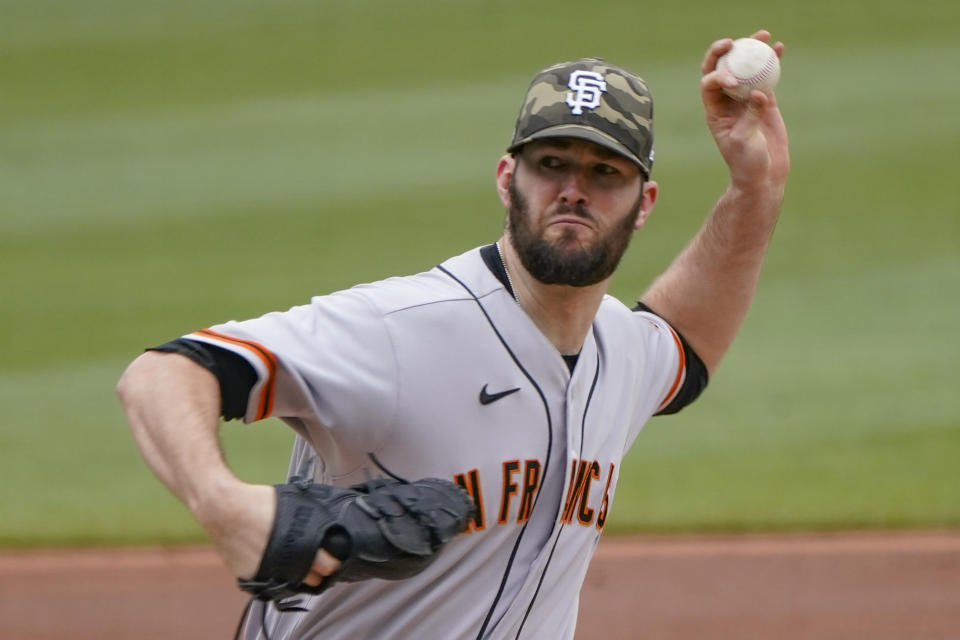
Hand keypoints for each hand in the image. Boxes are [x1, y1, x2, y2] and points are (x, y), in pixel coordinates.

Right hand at [197, 481, 340, 585]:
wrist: (223, 508)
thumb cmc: (258, 502)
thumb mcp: (294, 506)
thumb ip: (310, 522)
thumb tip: (327, 527)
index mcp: (300, 546)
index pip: (327, 566)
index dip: (332, 562)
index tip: (332, 558)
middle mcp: (284, 564)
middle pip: (312, 579)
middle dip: (316, 571)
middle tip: (316, 562)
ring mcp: (266, 573)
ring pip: (291, 583)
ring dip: (296, 575)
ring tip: (295, 561)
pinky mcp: (249, 577)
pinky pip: (269, 580)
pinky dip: (274, 574)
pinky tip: (274, 561)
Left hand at [700, 31, 789, 197]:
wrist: (763, 174)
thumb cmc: (747, 163)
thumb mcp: (744, 141)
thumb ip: (751, 116)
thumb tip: (759, 94)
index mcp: (714, 111)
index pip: (709, 85)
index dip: (717, 75)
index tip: (734, 79)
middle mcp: (726, 100)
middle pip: (721, 68)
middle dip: (724, 51)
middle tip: (735, 41)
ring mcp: (746, 98)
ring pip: (745, 67)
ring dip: (751, 49)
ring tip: (763, 35)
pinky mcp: (765, 100)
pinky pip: (766, 75)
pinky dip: (771, 61)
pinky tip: (779, 48)